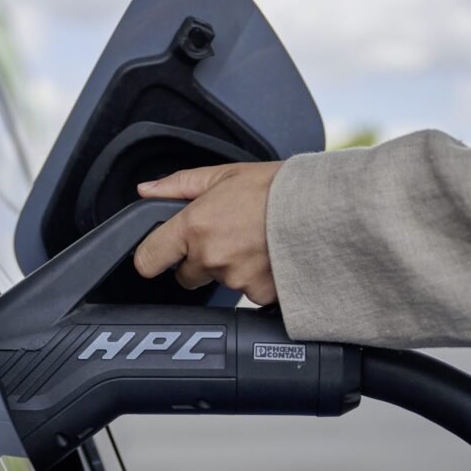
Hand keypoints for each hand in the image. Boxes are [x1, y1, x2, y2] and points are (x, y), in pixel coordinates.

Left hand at [133, 162, 281, 304]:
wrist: (324, 207)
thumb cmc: (277, 188)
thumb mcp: (224, 175)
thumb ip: (179, 185)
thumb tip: (146, 190)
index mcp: (194, 226)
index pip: (148, 260)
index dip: (152, 258)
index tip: (162, 255)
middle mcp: (210, 257)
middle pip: (186, 276)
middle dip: (199, 262)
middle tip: (227, 238)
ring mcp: (235, 279)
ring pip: (219, 284)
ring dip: (231, 270)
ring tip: (254, 243)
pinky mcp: (260, 295)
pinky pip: (249, 294)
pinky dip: (257, 281)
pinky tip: (269, 259)